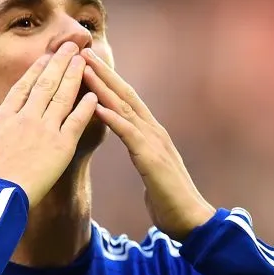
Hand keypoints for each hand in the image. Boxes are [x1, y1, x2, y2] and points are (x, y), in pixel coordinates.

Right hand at [0, 41, 97, 206]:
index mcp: (2, 119)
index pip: (22, 88)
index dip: (36, 71)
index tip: (45, 57)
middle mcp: (25, 119)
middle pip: (45, 84)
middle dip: (59, 63)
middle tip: (70, 47)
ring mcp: (44, 131)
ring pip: (62, 96)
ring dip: (74, 76)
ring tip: (84, 59)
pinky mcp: (61, 147)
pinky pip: (77, 121)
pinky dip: (86, 107)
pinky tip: (94, 94)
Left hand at [82, 49, 214, 240]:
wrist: (190, 221)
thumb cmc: (169, 200)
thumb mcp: (151, 171)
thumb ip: (143, 154)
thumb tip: (134, 148)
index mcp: (151, 134)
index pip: (127, 101)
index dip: (108, 81)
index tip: (88, 64)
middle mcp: (154, 132)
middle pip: (126, 96)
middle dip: (104, 73)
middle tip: (83, 53)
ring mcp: (154, 143)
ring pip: (126, 109)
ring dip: (104, 88)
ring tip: (85, 69)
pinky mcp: (151, 159)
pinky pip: (129, 135)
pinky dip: (113, 119)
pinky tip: (98, 106)